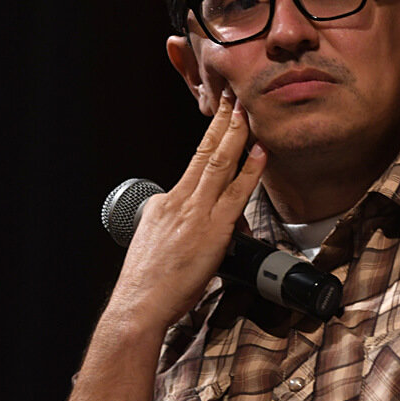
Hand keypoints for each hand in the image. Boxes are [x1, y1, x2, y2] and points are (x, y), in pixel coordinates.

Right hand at [106, 88, 266, 328]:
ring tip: (248, 110)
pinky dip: (250, 169)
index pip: (194, 158)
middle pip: (206, 151)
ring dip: (236, 134)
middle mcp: (180, 200)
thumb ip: (173, 221)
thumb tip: (193, 216)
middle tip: (235, 95)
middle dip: (223, 120)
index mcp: (166, 201)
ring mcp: (196, 212)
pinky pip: (236, 192)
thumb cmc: (148, 282)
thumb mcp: (155, 240)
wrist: (138, 306)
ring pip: (220, 163)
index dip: (212, 133)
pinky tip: (261, 152)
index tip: (222, 112)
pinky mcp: (212, 230)